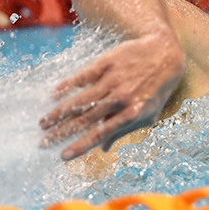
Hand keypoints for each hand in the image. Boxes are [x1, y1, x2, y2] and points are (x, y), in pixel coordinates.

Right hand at [39, 32, 184, 159]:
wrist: (164, 53)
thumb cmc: (157, 87)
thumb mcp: (149, 113)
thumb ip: (125, 130)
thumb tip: (104, 149)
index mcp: (132, 114)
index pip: (101, 134)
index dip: (81, 146)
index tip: (63, 156)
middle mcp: (121, 98)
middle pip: (85, 119)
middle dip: (62, 132)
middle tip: (44, 141)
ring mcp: (113, 80)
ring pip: (80, 100)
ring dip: (59, 112)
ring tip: (43, 122)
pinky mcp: (107, 63)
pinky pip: (83, 76)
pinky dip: (67, 86)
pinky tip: (54, 94)